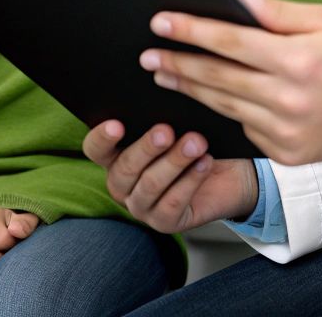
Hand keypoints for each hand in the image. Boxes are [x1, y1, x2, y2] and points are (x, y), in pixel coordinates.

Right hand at [82, 121, 257, 232]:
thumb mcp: (173, 125)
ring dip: (174, 162)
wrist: (226, 170)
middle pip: (124, 168)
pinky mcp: (164, 223)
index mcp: (113, 157)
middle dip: (146, 148)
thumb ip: (157, 118)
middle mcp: (121, 184)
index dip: (102, 137)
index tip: (118, 124)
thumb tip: (157, 100)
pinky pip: (172, 204)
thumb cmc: (191, 139)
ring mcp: (141, 206)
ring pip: (149, 185)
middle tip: (166, 131)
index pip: (95, 148)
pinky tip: (204, 163)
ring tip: (196, 143)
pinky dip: (190, 181)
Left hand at [141, 0, 321, 165]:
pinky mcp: (285, 153)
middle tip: (148, 53)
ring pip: (224, 106)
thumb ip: (276, 11)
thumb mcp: (321, 21)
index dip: (191, 31)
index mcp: (297, 59)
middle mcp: (289, 98)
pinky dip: (221, 113)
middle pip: (218, 77)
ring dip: (189, 89)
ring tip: (163, 73)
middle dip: (178, 62)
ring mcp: (286, 131)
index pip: (230, 42)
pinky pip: (243, 128)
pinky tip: (202, 98)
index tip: (160, 23)